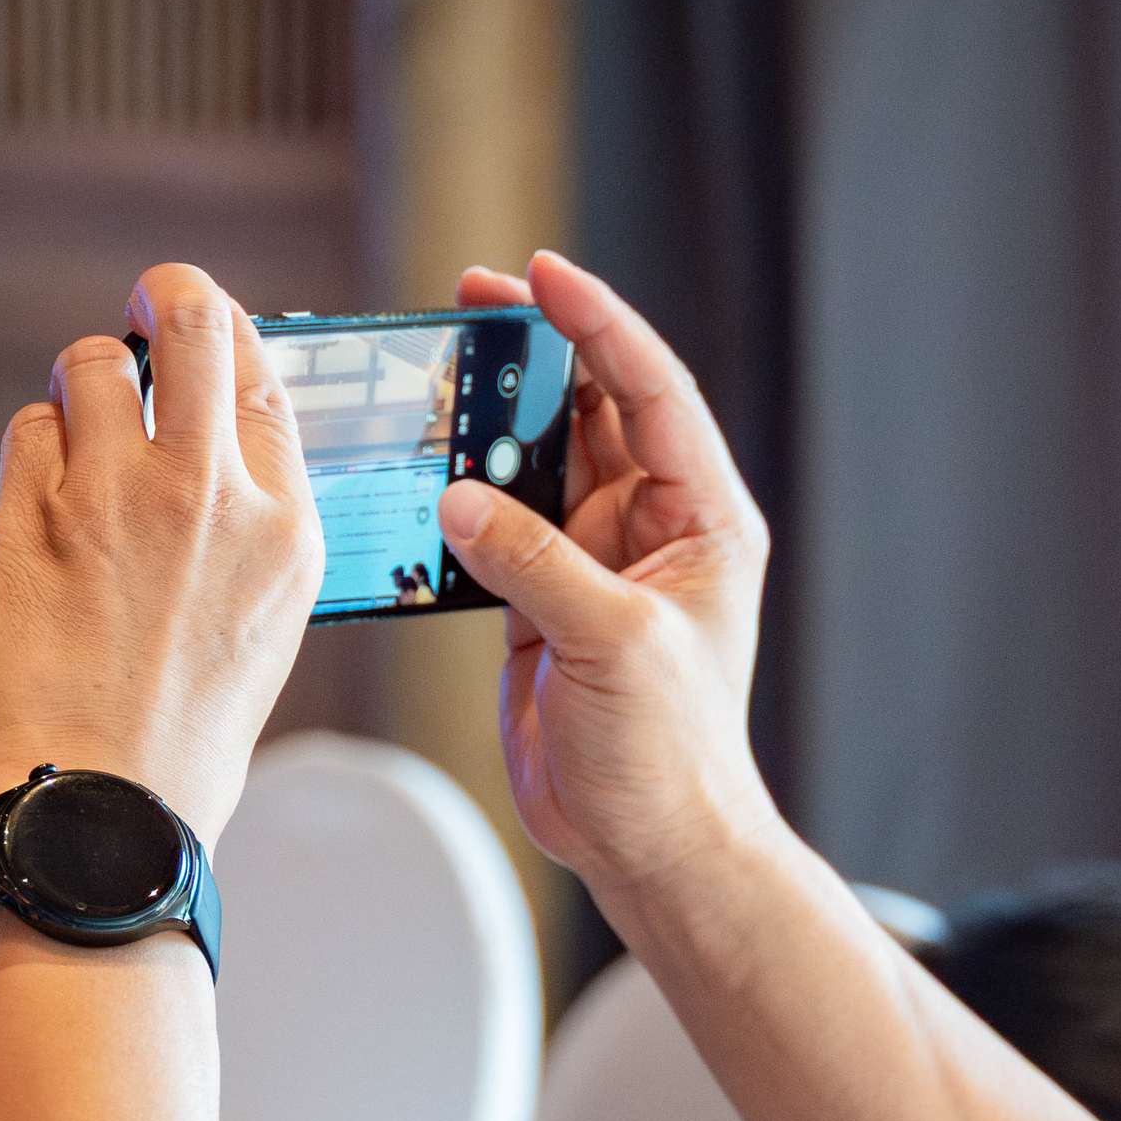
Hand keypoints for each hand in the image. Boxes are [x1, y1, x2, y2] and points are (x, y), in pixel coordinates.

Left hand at [0, 262, 319, 837]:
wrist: (104, 819)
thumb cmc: (180, 740)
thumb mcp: (261, 624)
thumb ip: (248, 525)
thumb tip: (215, 437)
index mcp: (285, 530)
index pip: (263, 376)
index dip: (227, 336)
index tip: (198, 331)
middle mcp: (209, 498)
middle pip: (194, 322)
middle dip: (164, 294)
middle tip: (141, 306)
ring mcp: (116, 502)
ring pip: (90, 364)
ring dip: (80, 389)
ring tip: (78, 444)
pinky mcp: (31, 521)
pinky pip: (28, 432)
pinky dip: (33, 456)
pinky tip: (41, 512)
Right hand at [435, 251, 773, 898]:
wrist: (650, 845)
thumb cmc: (669, 756)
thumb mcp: (610, 645)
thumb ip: (534, 563)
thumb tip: (462, 498)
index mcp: (700, 519)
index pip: (650, 392)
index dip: (599, 325)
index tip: (543, 275)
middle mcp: (651, 529)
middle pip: (591, 409)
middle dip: (536, 351)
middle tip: (471, 298)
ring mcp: (594, 564)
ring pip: (538, 460)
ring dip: (490, 417)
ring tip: (435, 368)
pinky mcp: (544, 603)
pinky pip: (498, 526)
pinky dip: (459, 494)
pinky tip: (420, 467)